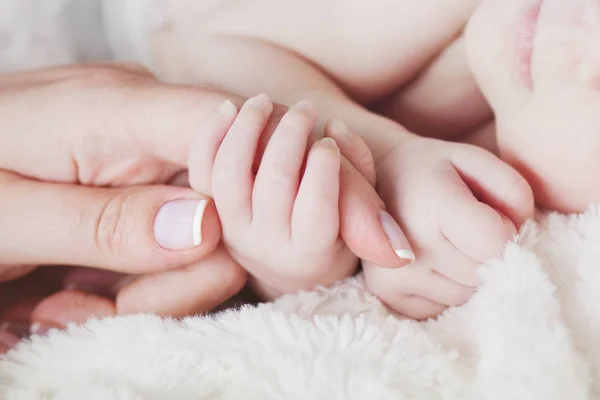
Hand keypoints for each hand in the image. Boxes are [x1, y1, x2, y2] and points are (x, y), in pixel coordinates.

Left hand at [0, 63, 251, 346]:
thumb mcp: (2, 215)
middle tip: (85, 307)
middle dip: (171, 281)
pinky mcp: (149, 186)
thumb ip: (102, 222)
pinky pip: (181, 245)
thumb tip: (209, 228)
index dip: (239, 201)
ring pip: (211, 241)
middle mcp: (154, 125)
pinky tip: (79, 287)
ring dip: (147, 291)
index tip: (177, 265)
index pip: (235, 131)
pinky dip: (138, 282)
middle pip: (230, 207)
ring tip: (64, 301)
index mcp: (119, 108)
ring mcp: (154, 156)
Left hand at [189, 95, 379, 297]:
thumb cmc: (334, 229)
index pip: (316, 212)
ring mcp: (229, 230)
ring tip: (265, 101)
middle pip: (273, 184)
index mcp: (310, 255)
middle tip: (305, 108)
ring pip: (229, 175)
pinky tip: (231, 108)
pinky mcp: (207, 211)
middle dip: (290, 136)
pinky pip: (200, 170)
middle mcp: (265, 248)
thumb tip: (334, 127)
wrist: (284, 259)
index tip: (329, 142)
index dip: (324, 171)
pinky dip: (211, 134)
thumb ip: (360, 173)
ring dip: (247, 130)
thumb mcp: (359, 214)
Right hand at [364, 137, 533, 318]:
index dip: (504, 232)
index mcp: (432, 206)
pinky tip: (430, 261)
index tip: (488, 216)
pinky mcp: (387, 294)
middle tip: (465, 229)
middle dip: (486, 255)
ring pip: (465, 295)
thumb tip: (518, 236)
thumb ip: (511, 187)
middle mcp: (407, 247)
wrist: (369, 185)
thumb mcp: (474, 158)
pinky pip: (442, 307)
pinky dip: (445, 288)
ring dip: (467, 274)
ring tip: (446, 243)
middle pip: (482, 274)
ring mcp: (393, 274)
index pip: (496, 245)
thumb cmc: (430, 171)